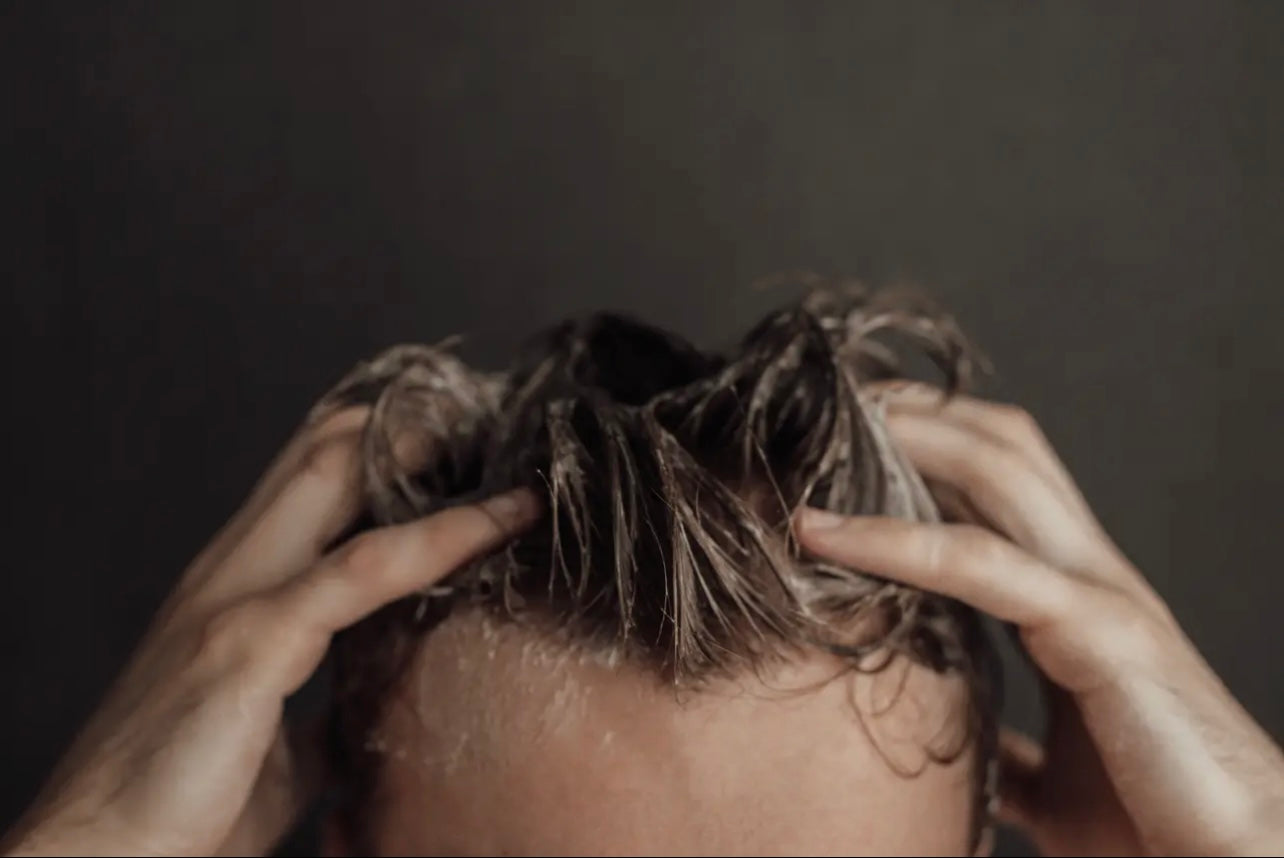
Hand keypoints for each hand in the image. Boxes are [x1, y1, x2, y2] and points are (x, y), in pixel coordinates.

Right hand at [1, 406, 538, 856]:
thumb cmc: (182, 807)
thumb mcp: (274, 745)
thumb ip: (320, 709)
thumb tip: (370, 702)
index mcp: (233, 591)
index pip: (306, 483)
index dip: (378, 450)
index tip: (459, 445)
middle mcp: (228, 574)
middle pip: (319, 457)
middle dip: (404, 426)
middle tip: (487, 418)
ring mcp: (234, 599)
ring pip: (332, 480)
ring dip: (424, 455)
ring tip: (503, 451)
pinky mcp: (247, 643)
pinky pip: (362, 570)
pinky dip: (437, 540)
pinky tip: (492, 524)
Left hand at [795, 386, 1283, 855]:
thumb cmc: (1153, 816)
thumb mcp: (1054, 769)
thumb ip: (1009, 739)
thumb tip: (960, 736)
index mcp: (1072, 595)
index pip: (997, 485)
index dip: (925, 451)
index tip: (841, 444)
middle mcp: (1088, 573)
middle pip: (1000, 445)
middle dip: (913, 411)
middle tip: (825, 401)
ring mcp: (1098, 592)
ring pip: (999, 471)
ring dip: (905, 438)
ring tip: (820, 428)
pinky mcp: (1101, 632)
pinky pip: (980, 563)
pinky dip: (891, 539)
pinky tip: (823, 533)